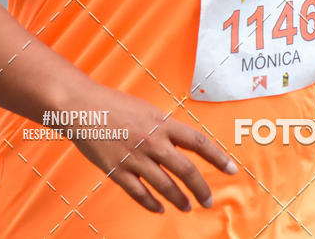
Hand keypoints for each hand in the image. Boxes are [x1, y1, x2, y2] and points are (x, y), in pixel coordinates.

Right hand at [72, 82, 237, 212]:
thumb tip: (183, 144)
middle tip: (208, 201)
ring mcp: (134, 157)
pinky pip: (139, 193)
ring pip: (164, 186)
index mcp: (160, 123)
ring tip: (187, 207)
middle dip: (200, 188)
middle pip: (185, 169)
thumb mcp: (145, 110)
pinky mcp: (116, 170)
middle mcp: (151, 141)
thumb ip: (163, 128)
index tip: (232, 169)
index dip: (217, 156)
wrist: (82, 107)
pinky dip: (151, 204)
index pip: (197, 141)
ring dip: (179, 199)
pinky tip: (160, 209)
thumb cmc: (114, 105)